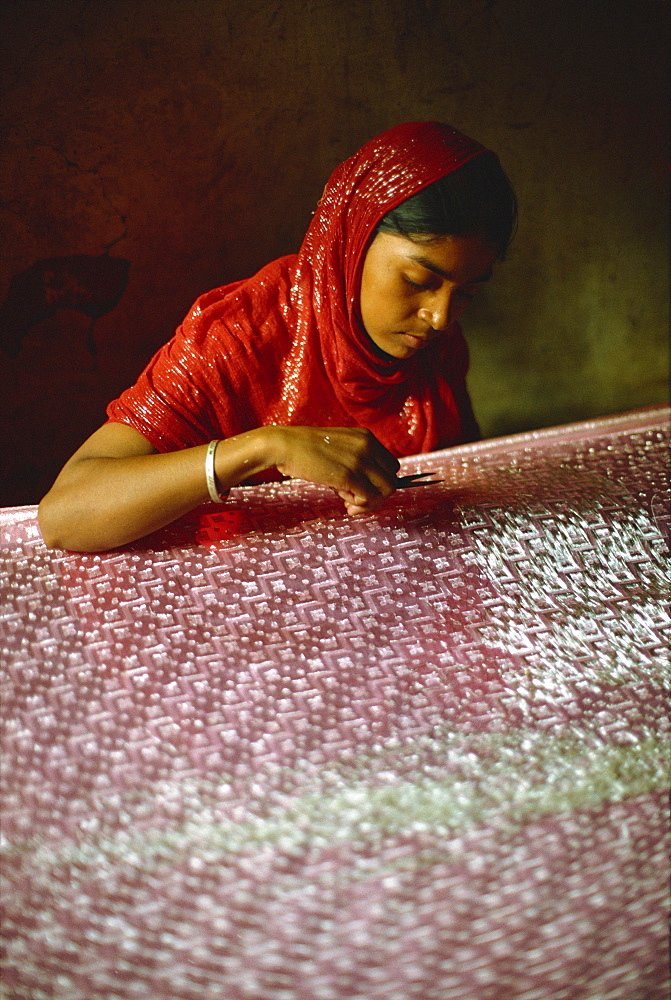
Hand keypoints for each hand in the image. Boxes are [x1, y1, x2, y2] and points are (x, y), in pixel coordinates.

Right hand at [268, 426, 399, 513]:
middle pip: (392, 479)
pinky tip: (343, 501)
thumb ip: (356, 459)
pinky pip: (369, 497)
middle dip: (377, 495)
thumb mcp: (339, 446)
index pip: (391, 466)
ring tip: (347, 501)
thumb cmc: (306, 450)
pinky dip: (359, 504)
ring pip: (386, 490)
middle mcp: (368, 446)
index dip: (379, 482)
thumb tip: (367, 488)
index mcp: (367, 437)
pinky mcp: (348, 475)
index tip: (361, 489)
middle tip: (356, 500)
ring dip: (369, 501)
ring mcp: (360, 460)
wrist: (285, 445)